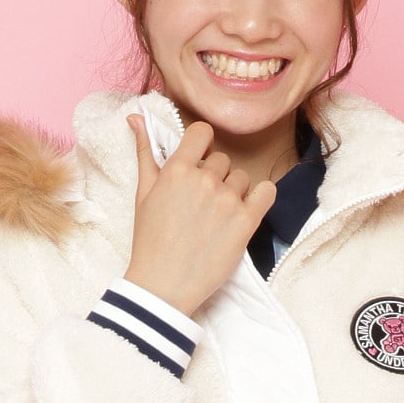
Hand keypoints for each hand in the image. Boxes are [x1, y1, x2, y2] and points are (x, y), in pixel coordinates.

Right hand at [123, 116, 276, 317]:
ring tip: (217, 217)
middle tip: (201, 204)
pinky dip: (260, 197)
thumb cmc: (150, 240)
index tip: (198, 162)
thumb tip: (136, 117)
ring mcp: (228, 200)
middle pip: (222, 160)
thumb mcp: (143, 193)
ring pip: (242, 178)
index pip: (203, 132)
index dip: (201, 146)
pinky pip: (267, 192)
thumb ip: (145, 152)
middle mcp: (205, 179)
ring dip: (233, 192)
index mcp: (177, 169)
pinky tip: (246, 210)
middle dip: (214, 177)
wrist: (163, 285)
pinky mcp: (246, 221)